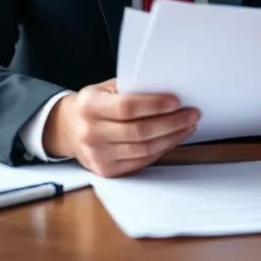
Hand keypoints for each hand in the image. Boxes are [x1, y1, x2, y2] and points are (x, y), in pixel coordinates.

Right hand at [42, 79, 198, 176]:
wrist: (68, 129)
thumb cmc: (93, 105)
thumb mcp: (104, 89)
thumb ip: (130, 89)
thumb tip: (167, 89)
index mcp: (89, 107)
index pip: (126, 107)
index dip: (154, 105)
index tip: (176, 101)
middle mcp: (91, 133)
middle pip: (139, 132)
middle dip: (171, 123)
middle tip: (191, 114)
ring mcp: (98, 155)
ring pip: (144, 149)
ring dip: (171, 138)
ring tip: (187, 126)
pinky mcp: (107, 170)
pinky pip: (141, 162)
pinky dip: (161, 150)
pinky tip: (172, 139)